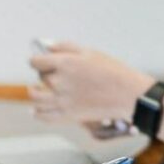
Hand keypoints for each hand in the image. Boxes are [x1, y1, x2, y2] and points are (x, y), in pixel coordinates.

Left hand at [28, 42, 154, 120]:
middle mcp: (59, 82)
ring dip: (35, 93)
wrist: (128, 95)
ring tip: (38, 91)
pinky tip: (37, 110)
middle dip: (44, 75)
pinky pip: (43, 116)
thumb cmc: (112, 71)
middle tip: (52, 75)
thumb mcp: (89, 52)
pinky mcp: (67, 115)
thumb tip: (46, 46)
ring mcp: (62, 100)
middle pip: (39, 78)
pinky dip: (38, 113)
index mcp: (64, 63)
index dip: (37, 60)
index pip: (35, 62)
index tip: (40, 62)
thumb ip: (64, 47)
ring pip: (35, 98)